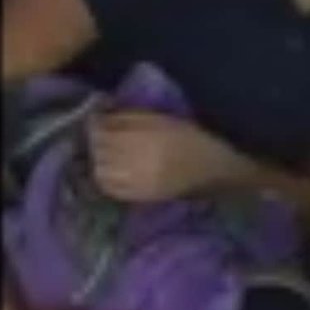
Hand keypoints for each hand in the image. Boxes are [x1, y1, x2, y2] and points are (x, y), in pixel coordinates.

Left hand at [88, 111, 244, 202]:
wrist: (212, 169)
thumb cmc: (191, 139)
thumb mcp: (164, 119)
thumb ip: (132, 117)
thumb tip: (102, 114)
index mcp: (145, 137)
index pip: (105, 130)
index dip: (97, 123)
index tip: (97, 119)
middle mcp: (137, 160)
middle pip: (100, 149)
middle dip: (97, 141)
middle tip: (102, 135)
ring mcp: (136, 181)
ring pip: (100, 170)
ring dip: (99, 160)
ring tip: (107, 154)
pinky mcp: (138, 196)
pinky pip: (110, 188)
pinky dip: (104, 178)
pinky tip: (110, 171)